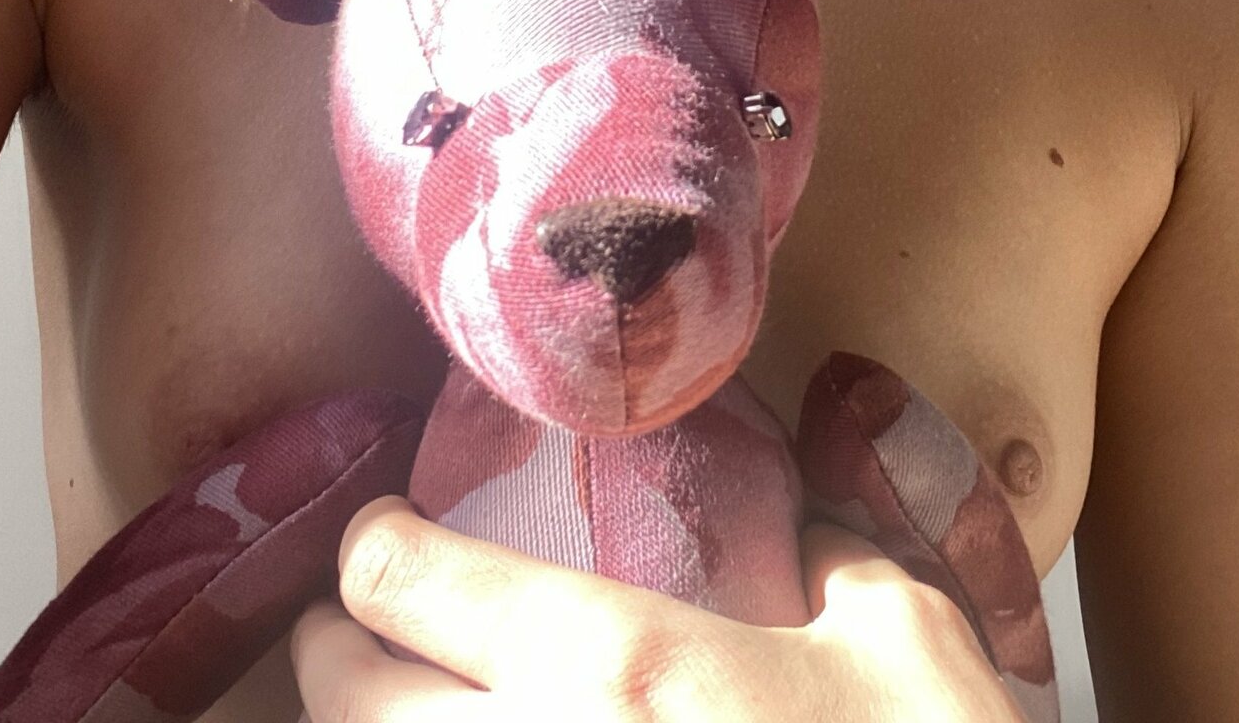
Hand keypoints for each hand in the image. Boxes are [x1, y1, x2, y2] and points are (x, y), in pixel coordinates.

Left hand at [289, 495, 1027, 721]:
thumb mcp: (906, 644)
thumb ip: (840, 559)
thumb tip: (812, 533)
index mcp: (618, 667)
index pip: (408, 581)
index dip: (373, 544)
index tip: (383, 533)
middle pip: (347, 699)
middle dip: (332, 651)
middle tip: (356, 629)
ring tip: (402, 711)